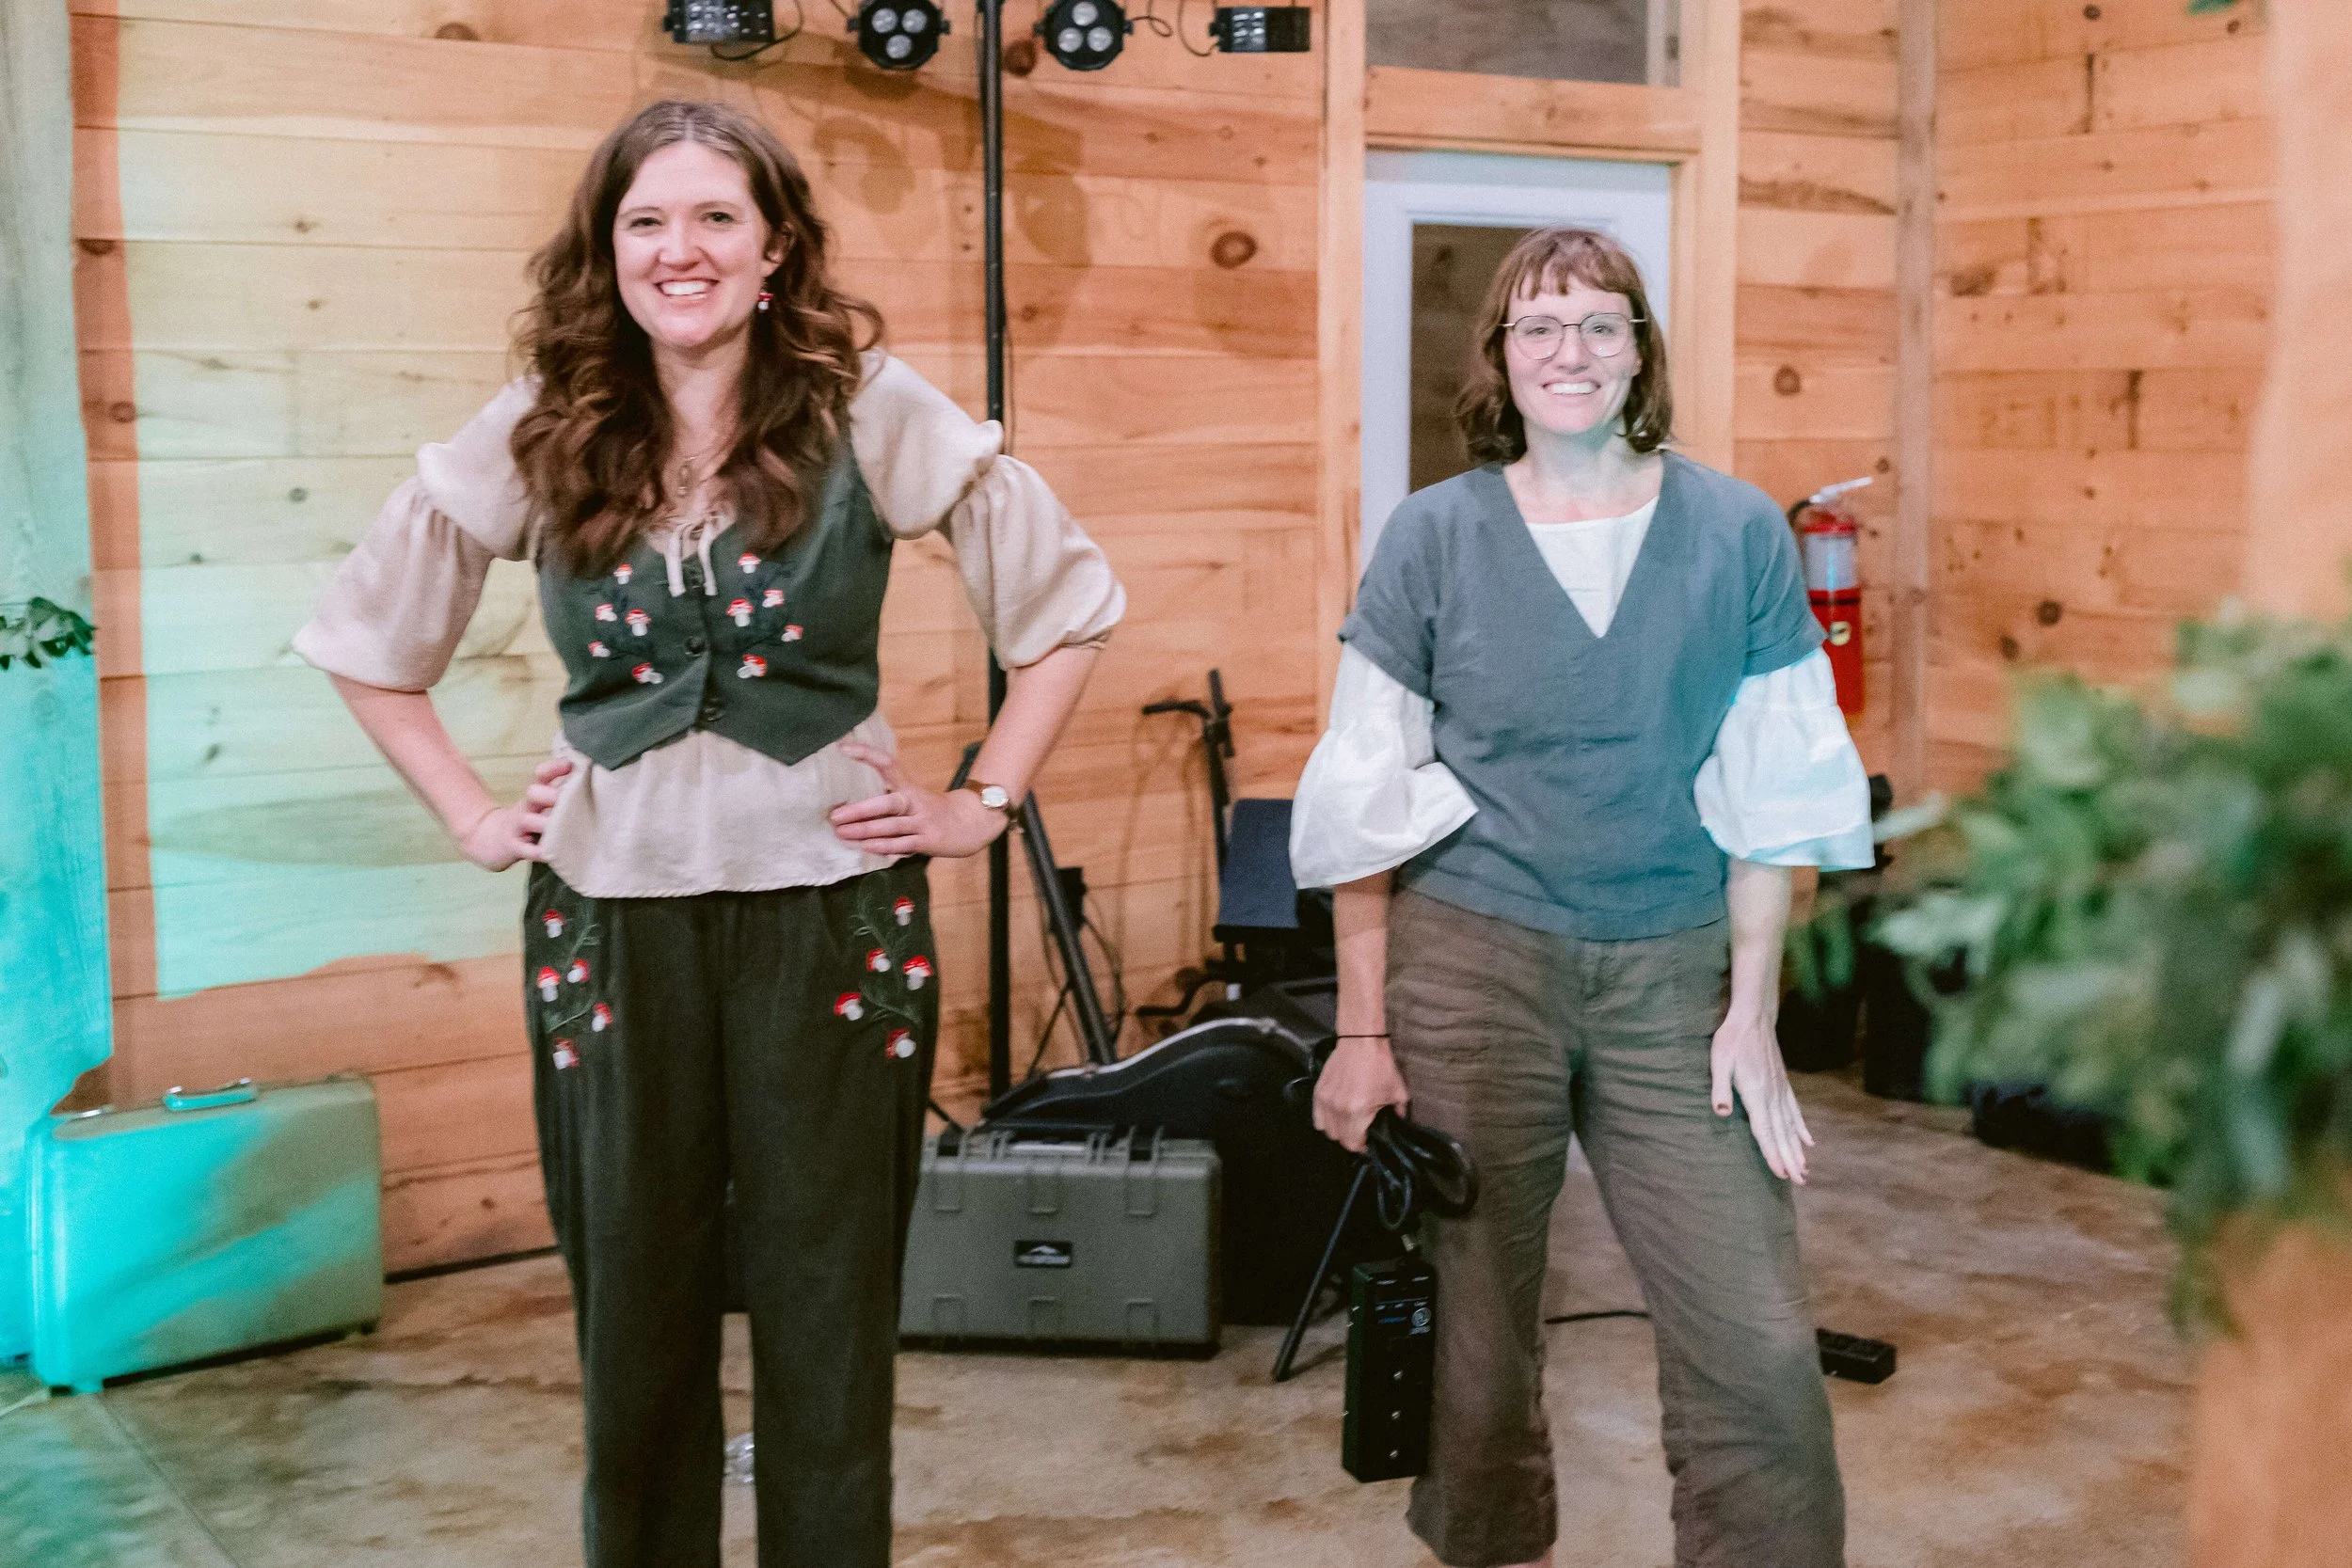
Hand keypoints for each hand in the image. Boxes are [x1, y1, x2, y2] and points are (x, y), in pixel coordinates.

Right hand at [457, 756, 570, 871]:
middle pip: (534, 794)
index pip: (541, 776)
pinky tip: (551, 854)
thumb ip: (557, 792)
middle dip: (551, 795)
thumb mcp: (538, 804)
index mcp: (535, 797)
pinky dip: (538, 852)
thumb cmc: (525, 822)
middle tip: (569, 799)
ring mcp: (518, 828)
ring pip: (529, 821)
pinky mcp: (513, 848)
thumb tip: (582, 775)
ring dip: (547, 823)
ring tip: (565, 828)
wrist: (488, 840)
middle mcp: (526, 808)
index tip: (569, 765)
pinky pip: (526, 850)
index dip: (553, 769)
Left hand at [829, 741, 1009, 858]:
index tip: (843, 748)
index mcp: (909, 786)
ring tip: (842, 833)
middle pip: (887, 803)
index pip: (887, 764)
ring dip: (865, 831)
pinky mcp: (930, 840)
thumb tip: (847, 811)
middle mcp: (915, 801)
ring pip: (892, 826)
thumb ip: (886, 802)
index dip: (866, 754)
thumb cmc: (932, 812)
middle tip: (835, 815)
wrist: (972, 823)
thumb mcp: (912, 798)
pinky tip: (866, 847)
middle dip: (859, 810)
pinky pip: (904, 844)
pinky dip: (884, 846)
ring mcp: (924, 821)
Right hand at [1312, 1036, 1410, 1153]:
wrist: (1361, 1043)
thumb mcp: (1397, 1091)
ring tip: (1346, 1123)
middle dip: (1350, 1139)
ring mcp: (1325, 1101)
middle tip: (1359, 1131)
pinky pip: (1317, 1117)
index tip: (1367, 1142)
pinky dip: (1325, 1120)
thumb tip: (1399, 1123)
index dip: (1361, 1146)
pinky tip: (1335, 1114)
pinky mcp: (1318, 1092)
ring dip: (1337, 1130)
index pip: (1352, 1143)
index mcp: (1357, 1112)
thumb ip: (1400, 1112)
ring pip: (1326, 1129)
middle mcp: (1338, 1109)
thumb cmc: (1380, 1067)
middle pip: (1338, 1138)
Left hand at [1710, 1001, 1813, 1183]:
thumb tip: (1722, 1113)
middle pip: (1782, 1133)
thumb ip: (1720, 1087)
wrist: (1753, 1017)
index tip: (1782, 1174)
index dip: (1773, 1153)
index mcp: (1756, 1093)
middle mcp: (1772, 1095)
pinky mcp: (1782, 1084)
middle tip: (1800, 1182)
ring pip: (1790, 1126)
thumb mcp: (1719, 1061)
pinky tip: (1809, 1142)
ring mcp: (1780, 1090)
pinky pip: (1794, 1111)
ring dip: (1797, 1149)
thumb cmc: (1731, 1040)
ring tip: (1805, 1170)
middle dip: (1790, 1159)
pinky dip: (1801, 1128)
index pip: (1765, 1129)